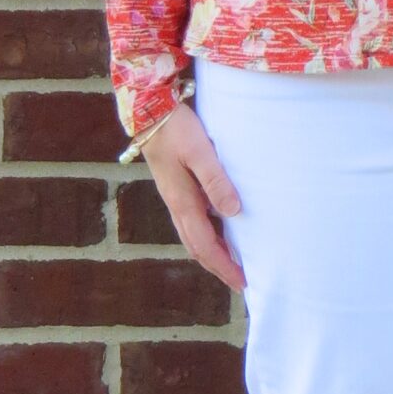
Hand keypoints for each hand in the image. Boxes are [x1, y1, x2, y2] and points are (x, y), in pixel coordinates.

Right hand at [140, 104, 246, 292]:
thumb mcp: (200, 153)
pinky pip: (192, 222)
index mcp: (183, 202)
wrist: (149, 111)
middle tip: (241, 282)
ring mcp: (174, 198)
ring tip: (232, 263)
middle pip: (198, 247)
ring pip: (193, 237)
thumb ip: (216, 181)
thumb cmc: (177, 129)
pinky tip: (220, 231)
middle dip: (218, 267)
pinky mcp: (175, 188)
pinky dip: (207, 235)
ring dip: (212, 253)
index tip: (243, 282)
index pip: (206, 245)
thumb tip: (233, 213)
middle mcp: (177, 205)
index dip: (225, 266)